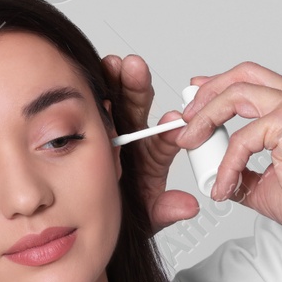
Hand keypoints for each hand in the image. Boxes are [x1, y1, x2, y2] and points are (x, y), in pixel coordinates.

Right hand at [100, 53, 201, 234]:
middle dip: (138, 88)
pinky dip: (94, 87)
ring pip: (117, 99)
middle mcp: (135, 138)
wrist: (96, 218)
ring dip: (117, 80)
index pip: (164, 140)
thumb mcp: (147, 217)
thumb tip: (188, 206)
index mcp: (153, 157)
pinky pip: (95, 102)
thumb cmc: (125, 215)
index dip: (169, 130)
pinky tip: (93, 72)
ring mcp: (114, 128)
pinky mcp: (94, 124)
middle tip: (136, 70)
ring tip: (114, 64)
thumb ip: (166, 211)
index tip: (173, 122)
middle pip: (139, 109)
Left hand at [176, 62, 281, 257]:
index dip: (220, 87)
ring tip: (191, 142)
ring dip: (206, 118)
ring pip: (236, 94)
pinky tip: (225, 183)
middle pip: (242, 75)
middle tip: (187, 117)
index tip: (198, 100)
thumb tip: (223, 176)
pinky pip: (241, 138)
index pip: (253, 82)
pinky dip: (227, 163)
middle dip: (207, 92)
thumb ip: (245, 172)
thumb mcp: (268, 184)